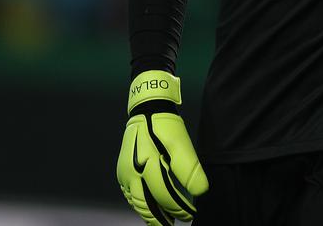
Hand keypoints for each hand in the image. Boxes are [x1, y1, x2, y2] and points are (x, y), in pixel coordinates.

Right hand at [116, 71, 208, 223]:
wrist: (146, 109)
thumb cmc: (165, 126)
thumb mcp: (182, 144)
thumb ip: (190, 169)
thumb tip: (200, 192)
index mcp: (148, 163)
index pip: (164, 196)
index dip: (179, 208)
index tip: (191, 213)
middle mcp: (132, 171)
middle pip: (146, 205)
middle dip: (161, 218)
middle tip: (174, 224)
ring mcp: (124, 172)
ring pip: (136, 202)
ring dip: (150, 215)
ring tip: (165, 221)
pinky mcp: (122, 172)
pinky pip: (131, 195)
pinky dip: (142, 205)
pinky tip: (152, 209)